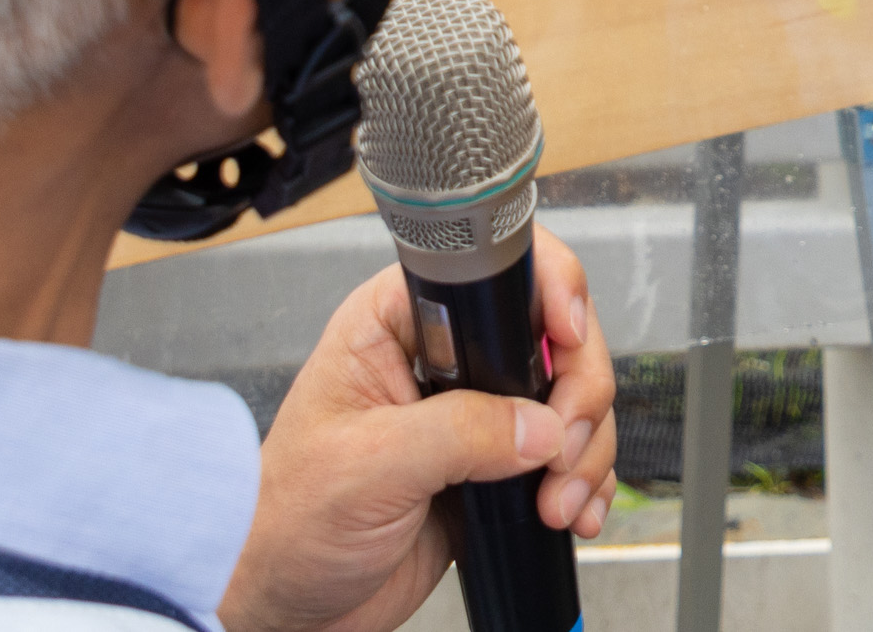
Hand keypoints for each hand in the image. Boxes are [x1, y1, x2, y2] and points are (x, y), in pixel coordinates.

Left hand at [220, 231, 619, 631]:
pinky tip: (575, 513)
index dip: (547, 290)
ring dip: (584, 451)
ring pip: (568, 399)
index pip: (491, 273)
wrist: (286, 602)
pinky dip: (585, 482)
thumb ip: (460, 434)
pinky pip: (565, 456)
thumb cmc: (288, 521)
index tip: (570, 337)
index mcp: (398, 323)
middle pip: (551, 337)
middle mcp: (443, 358)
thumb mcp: (369, 466)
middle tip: (563, 452)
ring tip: (558, 504)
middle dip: (577, 395)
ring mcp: (475, 414)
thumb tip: (541, 426)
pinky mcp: (495, 467)